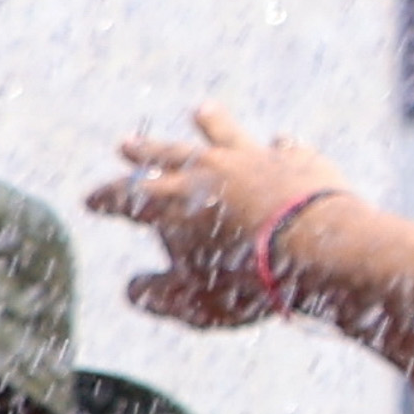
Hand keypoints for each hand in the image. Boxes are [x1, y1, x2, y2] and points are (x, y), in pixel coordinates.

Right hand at [92, 104, 361, 331]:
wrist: (322, 250)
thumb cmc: (249, 281)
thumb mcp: (195, 303)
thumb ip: (158, 296)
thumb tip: (133, 289)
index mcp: (173, 200)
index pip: (127, 197)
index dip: (107, 200)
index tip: (90, 201)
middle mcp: (210, 168)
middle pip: (168, 155)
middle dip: (144, 152)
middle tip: (126, 144)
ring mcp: (256, 158)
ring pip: (227, 135)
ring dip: (212, 125)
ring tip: (202, 110)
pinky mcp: (300, 161)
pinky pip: (288, 148)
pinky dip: (283, 146)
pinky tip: (283, 141)